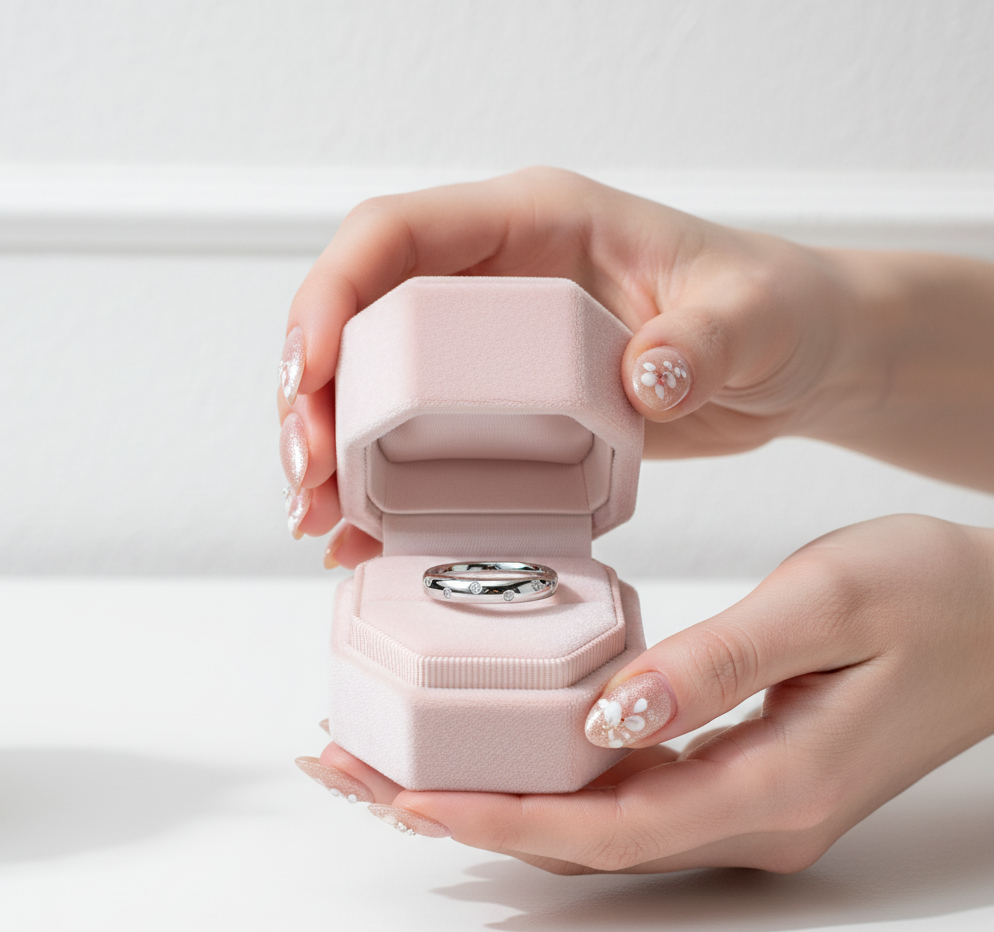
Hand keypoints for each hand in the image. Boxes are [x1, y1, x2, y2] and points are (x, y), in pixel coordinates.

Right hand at [276, 167, 858, 561]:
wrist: (792, 360)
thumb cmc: (774, 311)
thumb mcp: (754, 317)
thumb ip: (706, 338)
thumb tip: (647, 376)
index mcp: (536, 223)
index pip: (396, 235)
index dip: (332, 298)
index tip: (309, 375)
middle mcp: (498, 282)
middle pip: (362, 320)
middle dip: (315, 395)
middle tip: (307, 473)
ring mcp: (496, 349)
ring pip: (379, 388)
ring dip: (337, 453)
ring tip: (320, 520)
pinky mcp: (508, 408)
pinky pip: (425, 443)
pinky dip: (389, 492)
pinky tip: (368, 539)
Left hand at [304, 515, 993, 872]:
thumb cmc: (933, 593)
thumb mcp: (829, 602)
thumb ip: (719, 663)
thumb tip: (613, 715)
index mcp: (771, 786)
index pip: (604, 827)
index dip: (496, 817)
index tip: (400, 796)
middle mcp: (748, 816)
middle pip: (577, 839)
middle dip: (458, 812)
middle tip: (350, 772)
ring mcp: (743, 801)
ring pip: (590, 822)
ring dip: (489, 797)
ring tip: (389, 765)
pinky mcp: (737, 771)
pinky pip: (620, 793)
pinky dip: (544, 779)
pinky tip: (496, 749)